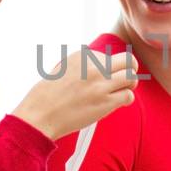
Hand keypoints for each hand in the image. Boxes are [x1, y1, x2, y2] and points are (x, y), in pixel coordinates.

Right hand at [11, 49, 137, 141]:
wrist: (39, 115)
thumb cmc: (47, 95)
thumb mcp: (62, 68)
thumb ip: (82, 64)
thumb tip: (100, 65)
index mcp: (83, 56)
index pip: (108, 56)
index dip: (108, 67)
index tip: (102, 77)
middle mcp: (94, 67)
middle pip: (128, 60)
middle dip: (130, 69)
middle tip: (124, 78)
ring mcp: (101, 84)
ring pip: (132, 77)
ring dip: (130, 84)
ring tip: (121, 90)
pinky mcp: (105, 102)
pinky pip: (128, 95)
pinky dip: (125, 99)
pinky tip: (117, 102)